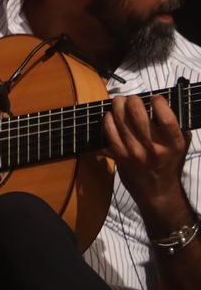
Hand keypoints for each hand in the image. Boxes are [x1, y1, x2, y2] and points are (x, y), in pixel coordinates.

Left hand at [104, 94, 191, 230]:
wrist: (157, 191)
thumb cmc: (170, 163)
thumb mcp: (181, 145)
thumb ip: (176, 126)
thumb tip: (164, 103)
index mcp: (173, 144)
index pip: (166, 118)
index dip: (158, 103)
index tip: (155, 98)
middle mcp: (154, 148)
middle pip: (138, 116)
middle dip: (133, 100)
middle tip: (132, 97)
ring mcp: (135, 153)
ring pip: (121, 121)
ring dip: (118, 106)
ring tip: (119, 101)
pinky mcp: (120, 156)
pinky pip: (110, 132)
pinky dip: (108, 120)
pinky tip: (110, 114)